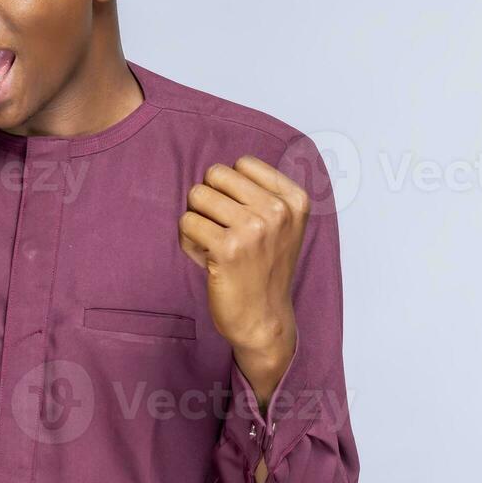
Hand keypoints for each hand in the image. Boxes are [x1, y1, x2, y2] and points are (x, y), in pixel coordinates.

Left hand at [178, 155, 309, 406]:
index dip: (230, 188)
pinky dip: (188, 240)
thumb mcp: (283, 225)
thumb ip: (261, 192)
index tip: (240, 215)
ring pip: (197, 195)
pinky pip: (187, 222)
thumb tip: (217, 167)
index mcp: (294, 200)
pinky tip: (205, 258)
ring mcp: (253, 229)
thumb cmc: (265, 269)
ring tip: (212, 243)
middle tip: (221, 229)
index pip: (242, 163)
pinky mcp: (227, 249)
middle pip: (216, 174)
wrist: (264, 319)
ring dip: (197, 219)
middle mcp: (278, 211)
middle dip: (210, 200)